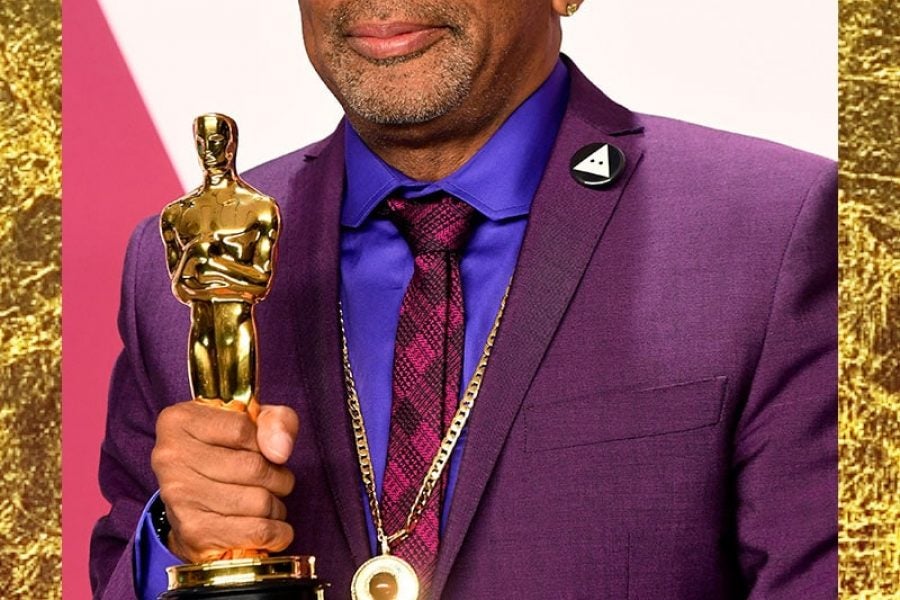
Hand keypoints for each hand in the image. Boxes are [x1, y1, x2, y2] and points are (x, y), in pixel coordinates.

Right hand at [151, 401, 298, 562]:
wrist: (195, 504)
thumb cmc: (228, 452)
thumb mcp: (253, 422)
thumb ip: (276, 420)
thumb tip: (281, 451)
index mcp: (179, 420)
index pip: (242, 429)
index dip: (264, 442)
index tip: (263, 450)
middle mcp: (170, 457)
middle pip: (253, 467)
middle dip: (278, 477)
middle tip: (274, 482)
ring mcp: (179, 496)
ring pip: (259, 501)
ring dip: (277, 505)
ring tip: (267, 502)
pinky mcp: (193, 531)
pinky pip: (257, 530)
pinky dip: (276, 531)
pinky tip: (272, 527)